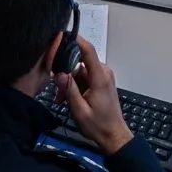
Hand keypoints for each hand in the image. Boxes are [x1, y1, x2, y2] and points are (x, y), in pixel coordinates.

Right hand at [58, 36, 132, 155]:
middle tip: (58, 90)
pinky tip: (70, 98)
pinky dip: (76, 85)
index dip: (76, 40)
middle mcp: (103, 72)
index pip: (88, 50)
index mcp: (99, 77)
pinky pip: (85, 77)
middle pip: (80, 62)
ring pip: (80, 71)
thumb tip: (60, 73)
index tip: (63, 35)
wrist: (114, 136)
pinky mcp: (101, 81)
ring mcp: (103, 76)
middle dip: (66, 73)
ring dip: (70, 82)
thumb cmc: (99, 126)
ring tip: (63, 99)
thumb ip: (69, 90)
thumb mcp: (79, 111)